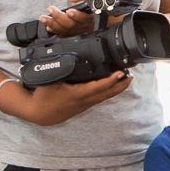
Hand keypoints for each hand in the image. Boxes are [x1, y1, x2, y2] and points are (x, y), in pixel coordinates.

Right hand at [16, 72, 130, 124]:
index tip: (120, 73)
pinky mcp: (83, 105)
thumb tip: (67, 57)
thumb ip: (59, 68)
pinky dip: (108, 91)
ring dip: (116, 88)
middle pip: (107, 93)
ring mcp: (84, 104)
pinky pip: (99, 98)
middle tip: (131, 75)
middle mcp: (84, 101)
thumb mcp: (48, 80)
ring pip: (105, 96)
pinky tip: (112, 86)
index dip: (111, 80)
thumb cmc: (43, 96)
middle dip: (120, 85)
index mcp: (77, 94)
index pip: (98, 87)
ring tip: (126, 79)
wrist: (38, 113)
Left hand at [39, 3, 95, 35]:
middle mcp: (84, 26)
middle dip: (59, 17)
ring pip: (65, 30)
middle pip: (71, 25)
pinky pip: (62, 34)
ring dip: (52, 24)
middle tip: (50, 9)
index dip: (77, 16)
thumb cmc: (88, 4)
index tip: (69, 11)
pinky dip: (54, 31)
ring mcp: (76, 31)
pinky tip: (48, 26)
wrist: (88, 12)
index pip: (85, 18)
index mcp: (90, 17)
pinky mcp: (70, 33)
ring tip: (43, 18)